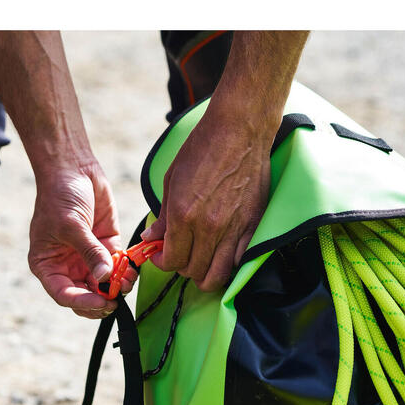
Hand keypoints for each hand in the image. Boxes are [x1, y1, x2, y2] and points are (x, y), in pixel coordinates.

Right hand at [28, 157, 135, 318]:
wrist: (73, 168)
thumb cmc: (60, 195)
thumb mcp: (72, 225)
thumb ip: (89, 252)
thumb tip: (104, 276)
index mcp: (48, 265)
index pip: (64, 294)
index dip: (82, 303)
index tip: (101, 302)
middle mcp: (67, 266)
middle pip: (85, 295)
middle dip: (102, 299)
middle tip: (116, 299)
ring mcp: (88, 257)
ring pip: (104, 285)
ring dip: (116, 287)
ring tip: (126, 282)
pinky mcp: (106, 246)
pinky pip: (118, 268)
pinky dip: (125, 273)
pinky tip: (131, 271)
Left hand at [141, 107, 273, 291]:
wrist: (240, 130)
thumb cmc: (202, 148)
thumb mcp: (172, 180)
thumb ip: (163, 216)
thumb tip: (151, 239)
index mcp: (185, 215)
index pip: (171, 261)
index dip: (162, 263)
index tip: (160, 256)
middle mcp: (210, 227)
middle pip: (193, 272)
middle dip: (181, 268)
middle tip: (180, 255)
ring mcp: (235, 228)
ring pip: (218, 275)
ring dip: (205, 274)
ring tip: (200, 260)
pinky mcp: (254, 225)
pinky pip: (240, 261)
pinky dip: (228, 263)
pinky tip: (221, 251)